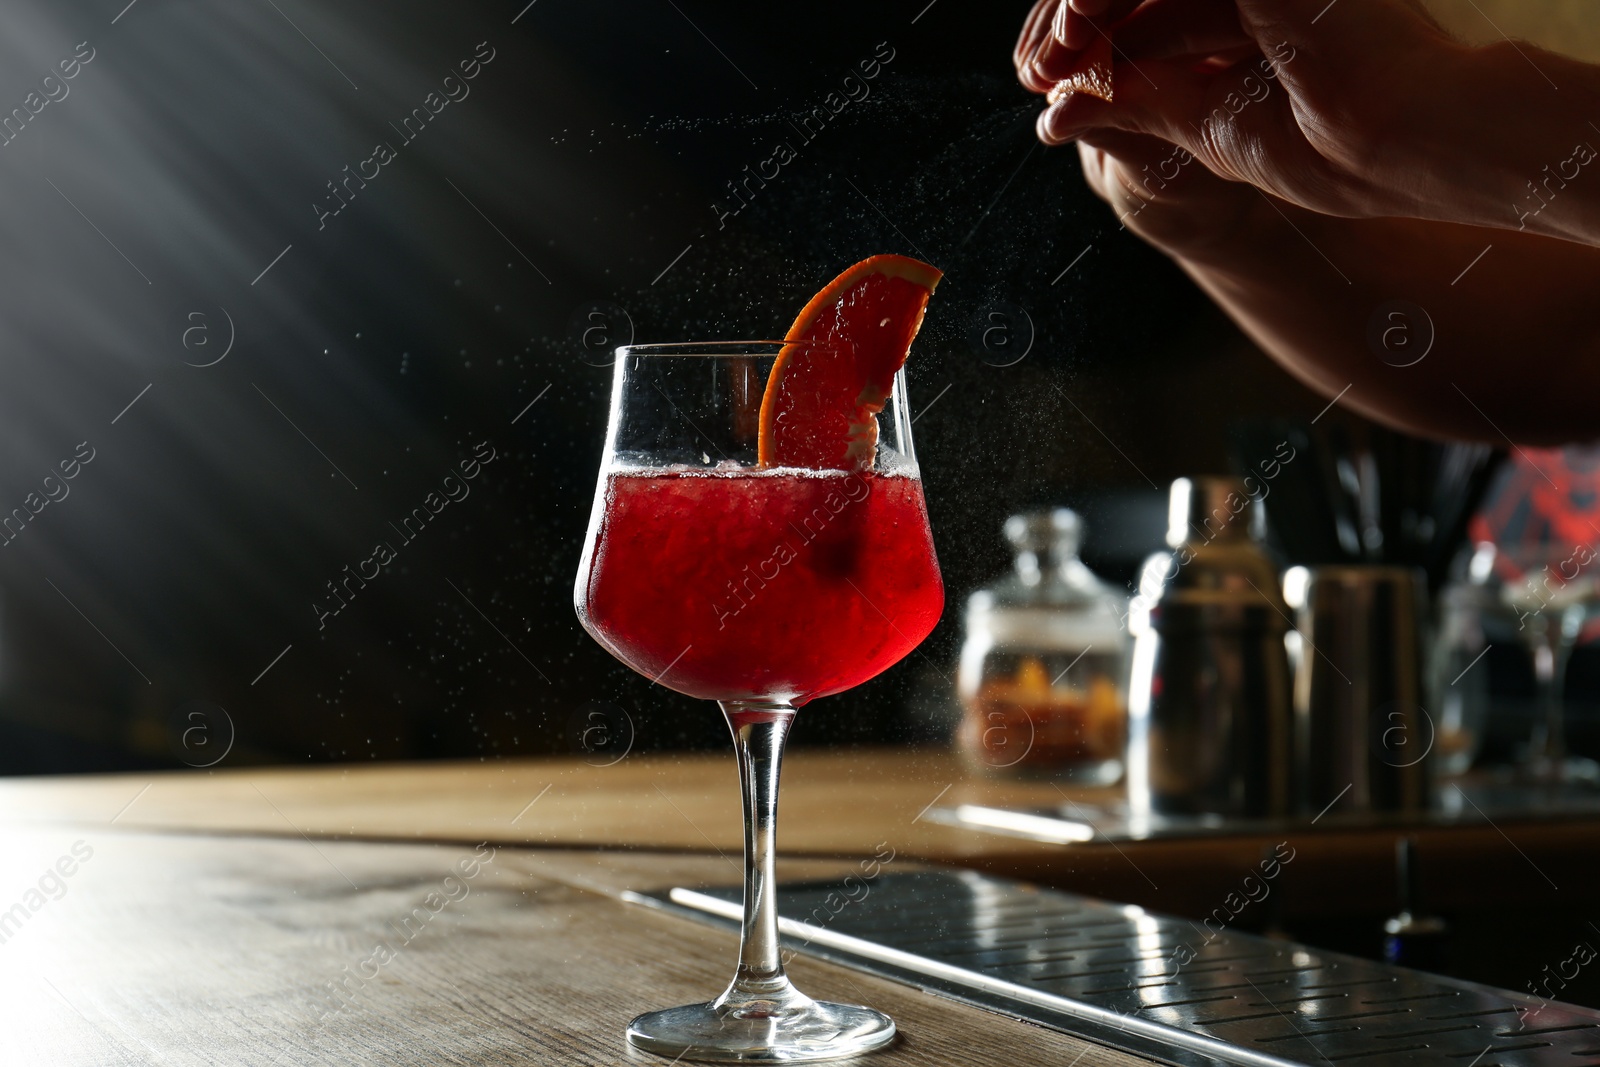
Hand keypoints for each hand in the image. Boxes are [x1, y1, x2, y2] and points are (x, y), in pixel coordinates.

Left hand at [1016, 0, 1518, 225]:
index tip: (1041, 80)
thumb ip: (1135, 103)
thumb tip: (1052, 116)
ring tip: (1054, 52)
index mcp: (1253, 8)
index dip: (1088, 37)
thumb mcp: (1204, 124)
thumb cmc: (1327, 146)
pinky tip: (1080, 19)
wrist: (1395, 144)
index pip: (1149, 7)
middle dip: (1075, 19)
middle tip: (1036, 69)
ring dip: (1085, 3)